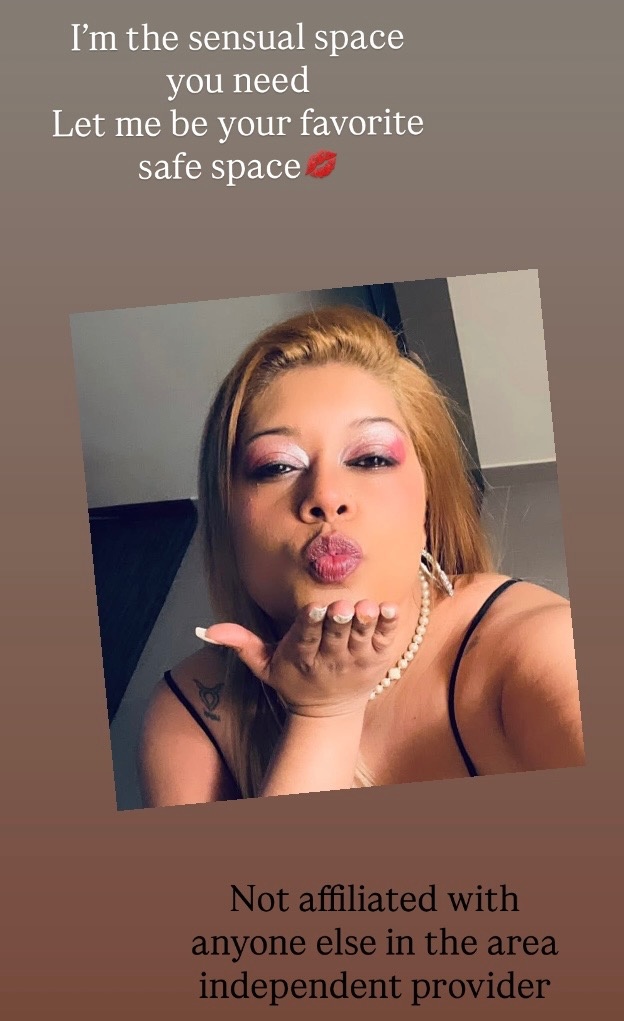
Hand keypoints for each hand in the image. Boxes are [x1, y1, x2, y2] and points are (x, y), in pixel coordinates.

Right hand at [196, 599, 400, 716]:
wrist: (328, 710)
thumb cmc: (294, 679)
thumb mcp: (264, 666)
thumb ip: (240, 644)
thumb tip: (207, 629)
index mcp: (302, 655)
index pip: (306, 637)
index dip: (311, 623)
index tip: (314, 609)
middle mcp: (330, 657)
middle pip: (336, 635)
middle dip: (339, 620)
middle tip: (341, 606)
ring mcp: (356, 658)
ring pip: (362, 637)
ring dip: (365, 622)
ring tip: (367, 607)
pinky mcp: (377, 658)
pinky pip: (384, 639)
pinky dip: (388, 624)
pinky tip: (389, 608)